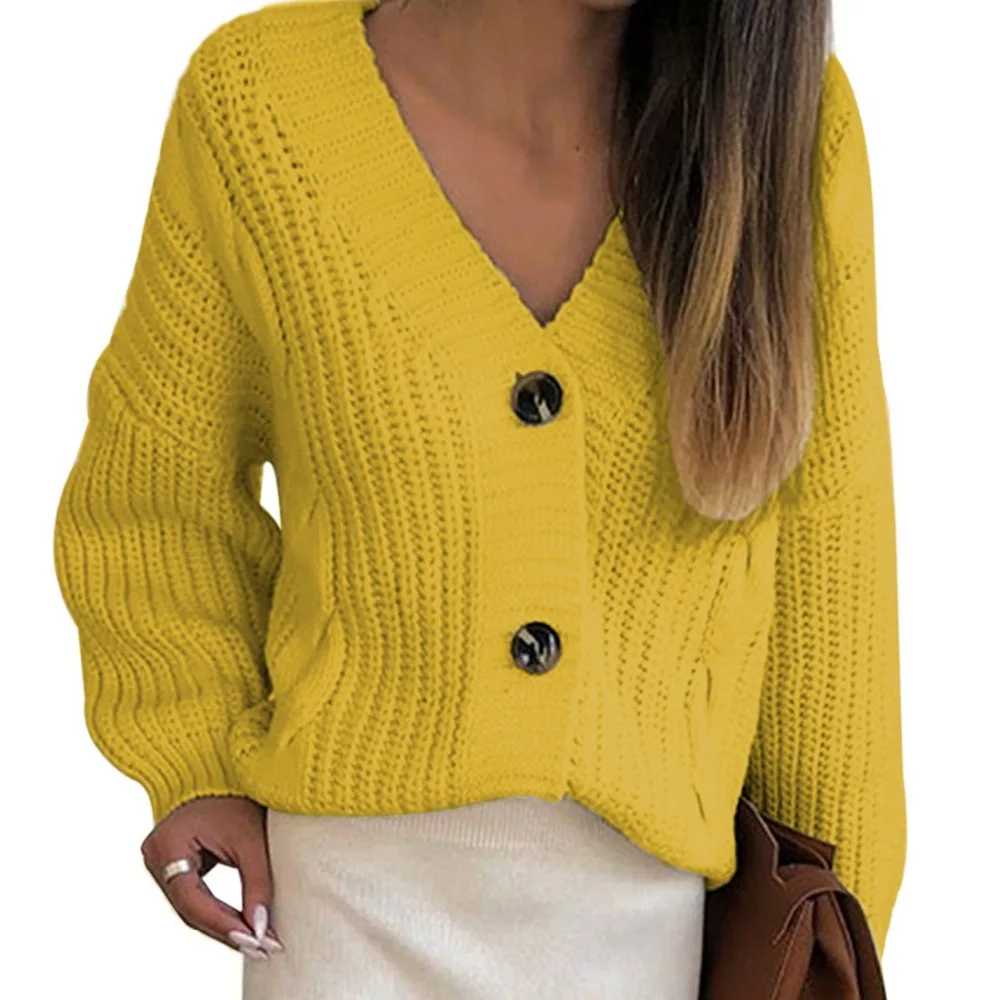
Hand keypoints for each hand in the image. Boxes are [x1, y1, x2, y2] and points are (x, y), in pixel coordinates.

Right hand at [140, 795, 284, 960]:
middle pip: (190, 908)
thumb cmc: (236, 796)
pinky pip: (193, 897)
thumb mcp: (250, 839)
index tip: (254, 940)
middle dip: (226, 930)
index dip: (223, 923)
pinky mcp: (173, 864)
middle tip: (260, 947)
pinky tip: (241, 925)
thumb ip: (257, 883)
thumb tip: (261, 929)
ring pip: (191, 907)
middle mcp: (155, 856)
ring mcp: (160, 861)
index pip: (192, 898)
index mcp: (168, 844)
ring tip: (256, 942)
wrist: (222, 770)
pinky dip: (216, 911)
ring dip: (222, 925)